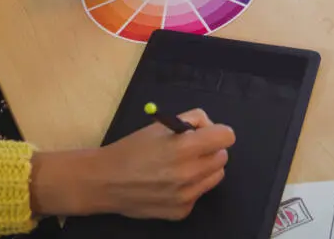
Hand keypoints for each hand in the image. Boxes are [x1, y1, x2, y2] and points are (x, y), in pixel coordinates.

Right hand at [94, 109, 234, 219]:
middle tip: (191, 148)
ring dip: (204, 168)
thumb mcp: (160, 125)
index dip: (218, 131)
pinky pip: (199, 193)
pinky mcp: (181, 211)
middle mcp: (189, 174)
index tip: (206, 133)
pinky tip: (170, 183)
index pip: (227, 137)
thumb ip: (191, 121)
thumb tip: (209, 128)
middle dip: (210, 149)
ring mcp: (186, 196)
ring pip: (215, 176)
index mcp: (184, 147)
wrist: (106, 181)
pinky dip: (191, 186)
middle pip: (222, 157)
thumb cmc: (132, 149)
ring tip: (182, 165)